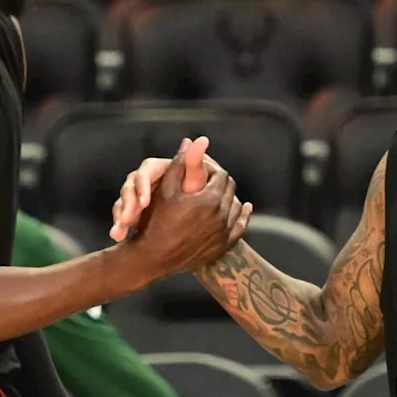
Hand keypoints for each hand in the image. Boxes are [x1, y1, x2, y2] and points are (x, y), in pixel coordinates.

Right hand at [124, 143, 251, 277]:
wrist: (154, 256)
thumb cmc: (156, 220)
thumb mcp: (166, 188)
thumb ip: (182, 163)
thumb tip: (195, 140)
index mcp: (210, 199)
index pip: (221, 175)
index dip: (212, 169)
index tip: (202, 169)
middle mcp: (221, 216)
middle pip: (230, 189)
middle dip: (220, 182)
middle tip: (209, 179)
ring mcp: (224, 233)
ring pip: (237, 207)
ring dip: (229, 197)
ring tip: (218, 193)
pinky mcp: (223, 246)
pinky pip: (240, 227)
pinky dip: (242, 216)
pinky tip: (243, 208)